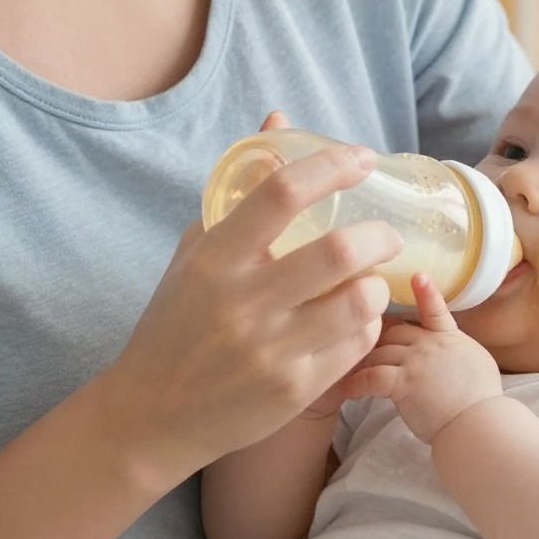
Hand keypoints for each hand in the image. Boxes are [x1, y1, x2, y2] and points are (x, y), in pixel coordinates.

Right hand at [102, 120, 403, 481]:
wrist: (152, 414)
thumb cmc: (176, 322)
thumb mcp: (197, 252)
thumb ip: (241, 192)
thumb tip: (280, 124)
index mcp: (215, 258)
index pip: (283, 192)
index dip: (332, 165)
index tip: (362, 158)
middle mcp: (244, 302)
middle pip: (339, 250)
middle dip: (379, 234)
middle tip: (386, 233)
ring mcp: (271, 350)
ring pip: (360, 301)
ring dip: (376, 284)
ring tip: (369, 279)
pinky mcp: (294, 390)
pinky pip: (357, 345)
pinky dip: (365, 324)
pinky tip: (354, 319)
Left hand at [346, 274, 501, 442]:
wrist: (479, 422)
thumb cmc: (482, 401)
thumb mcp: (477, 363)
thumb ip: (456, 353)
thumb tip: (449, 356)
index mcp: (449, 338)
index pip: (434, 310)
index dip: (425, 292)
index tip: (417, 276)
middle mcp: (430, 344)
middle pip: (393, 332)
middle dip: (376, 341)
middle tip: (360, 351)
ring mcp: (415, 362)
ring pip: (378, 352)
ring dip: (363, 362)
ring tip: (348, 371)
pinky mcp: (403, 383)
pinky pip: (371, 377)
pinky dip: (356, 384)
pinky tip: (349, 391)